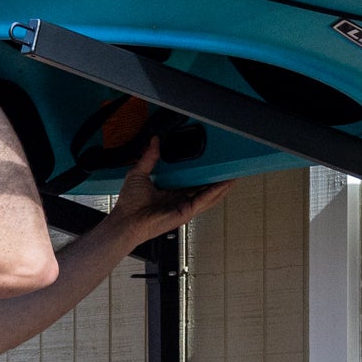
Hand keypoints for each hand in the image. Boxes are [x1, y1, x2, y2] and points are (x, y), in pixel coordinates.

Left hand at [105, 140, 231, 242]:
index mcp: (171, 192)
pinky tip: (224, 184)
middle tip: (228, 169)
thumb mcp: (140, 173)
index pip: (191, 181)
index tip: (210, 163)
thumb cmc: (130, 204)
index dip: (202, 173)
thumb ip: (149, 157)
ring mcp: (184, 206)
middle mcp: (180, 200)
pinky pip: (204, 200)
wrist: (127, 219)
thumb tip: (154, 141)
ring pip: (209, 195)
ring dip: (222, 186)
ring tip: (233, 176)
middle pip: (204, 189)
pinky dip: (215, 192)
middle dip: (217, 180)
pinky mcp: (186, 211)